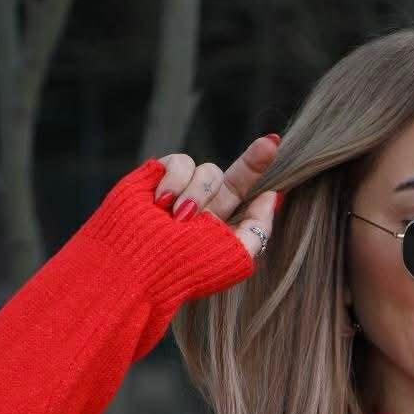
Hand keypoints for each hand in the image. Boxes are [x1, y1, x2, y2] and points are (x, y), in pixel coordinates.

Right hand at [152, 133, 284, 262]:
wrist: (138, 263)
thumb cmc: (185, 268)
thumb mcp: (233, 257)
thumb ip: (256, 229)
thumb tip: (272, 197)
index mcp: (219, 227)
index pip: (245, 198)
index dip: (261, 175)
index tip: (275, 145)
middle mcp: (203, 207)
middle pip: (235, 176)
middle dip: (254, 160)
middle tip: (270, 145)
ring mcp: (180, 190)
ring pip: (210, 171)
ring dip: (198, 194)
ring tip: (179, 218)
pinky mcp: (157, 175)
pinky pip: (182, 162)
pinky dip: (175, 181)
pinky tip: (161, 203)